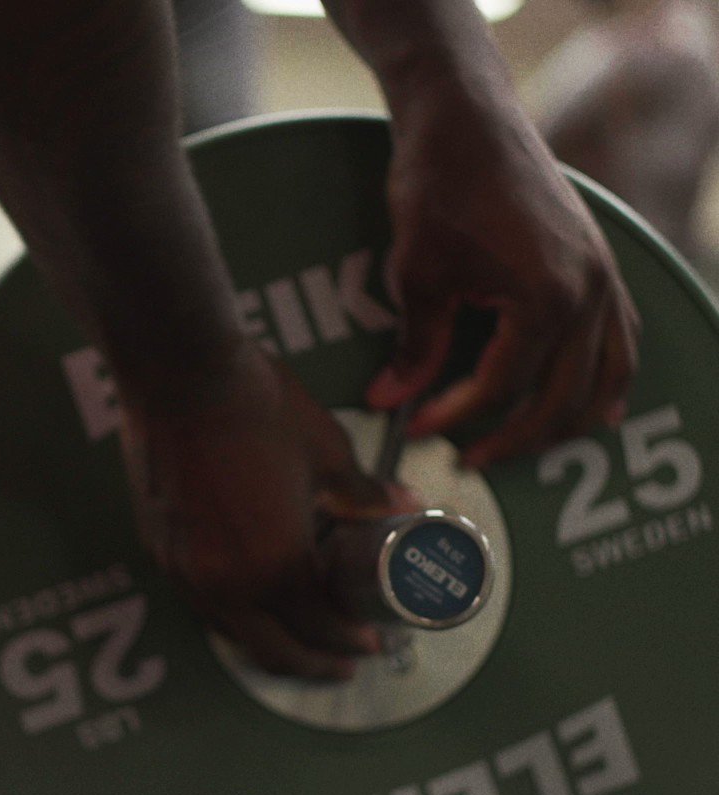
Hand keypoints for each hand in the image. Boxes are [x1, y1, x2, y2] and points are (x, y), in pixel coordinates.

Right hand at [119, 343, 410, 679]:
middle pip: (273, 650)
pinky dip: (234, 620)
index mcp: (273, 564)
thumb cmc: (254, 405)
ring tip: (298, 640)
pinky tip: (250, 604)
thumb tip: (403, 505)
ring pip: (230, 635)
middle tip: (342, 664)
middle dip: (313, 665)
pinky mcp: (160, 550)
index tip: (370, 642)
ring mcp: (184, 570)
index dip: (350, 641)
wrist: (180, 371)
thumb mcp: (324, 451)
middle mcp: (223, 581)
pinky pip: (202, 607)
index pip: (319, 627)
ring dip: (269, 646)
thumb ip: (363, 493)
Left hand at [367, 99, 639, 466]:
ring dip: (562, 425)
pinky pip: (621, 345)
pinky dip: (605, 385)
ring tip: (518, 448)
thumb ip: (415, 346)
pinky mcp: (602, 269)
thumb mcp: (417, 273)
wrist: (468, 117)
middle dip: (510, 439)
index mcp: (548, 296)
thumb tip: (391, 400)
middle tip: (465, 459)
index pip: (502, 387)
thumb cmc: (439, 185)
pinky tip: (592, 412)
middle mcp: (591, 293)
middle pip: (560, 400)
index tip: (414, 428)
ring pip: (603, 382)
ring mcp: (605, 280)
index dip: (454, 417)